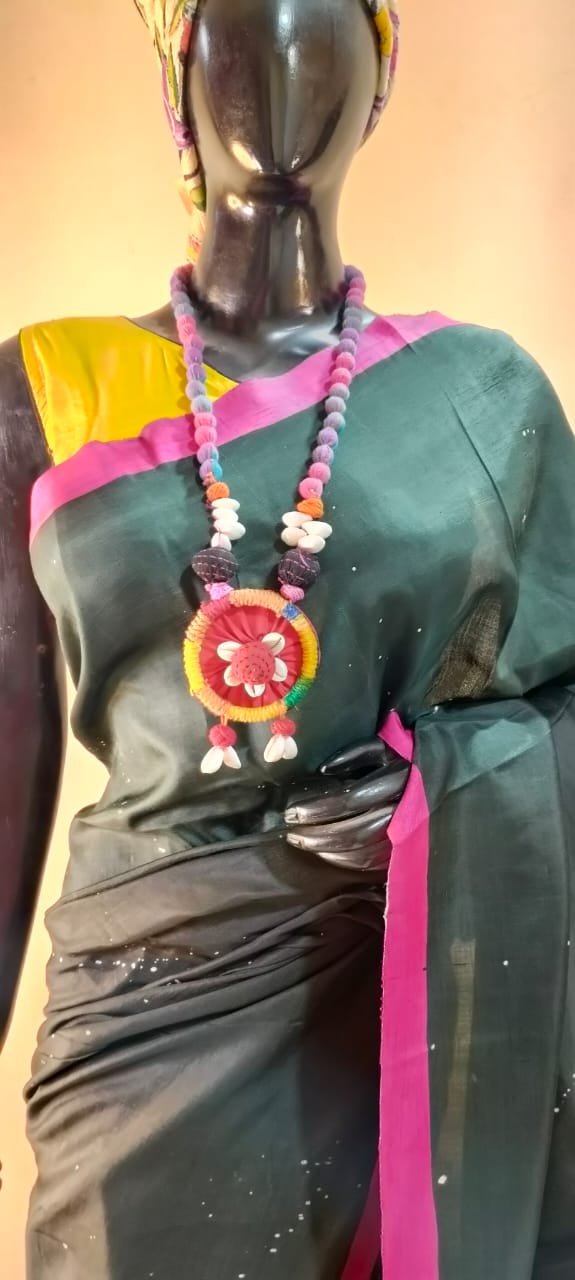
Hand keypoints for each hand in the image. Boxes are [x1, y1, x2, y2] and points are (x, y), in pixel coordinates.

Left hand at [284, 737, 408, 871]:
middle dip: (319, 835)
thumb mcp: (386, 745)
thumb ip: (356, 753)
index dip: (320, 808)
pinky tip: (326, 855)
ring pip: (364, 851)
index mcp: (398, 781)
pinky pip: (374, 863)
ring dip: (328, 850)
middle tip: (292, 832)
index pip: (352, 800)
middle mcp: (405, 811)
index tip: (293, 811)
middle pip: (355, 831)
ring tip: (302, 841)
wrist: (449, 775)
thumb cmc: (410, 755)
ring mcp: (408, 835)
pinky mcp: (408, 850)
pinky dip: (347, 861)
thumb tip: (324, 771)